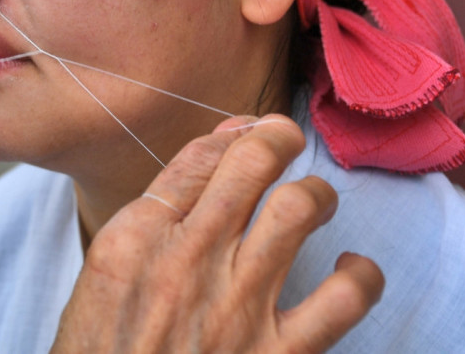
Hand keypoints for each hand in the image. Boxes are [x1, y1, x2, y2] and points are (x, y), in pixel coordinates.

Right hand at [53, 115, 384, 352]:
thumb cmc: (105, 353)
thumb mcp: (103, 276)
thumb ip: (150, 222)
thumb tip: (202, 168)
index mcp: (136, 237)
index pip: (199, 157)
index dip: (235, 133)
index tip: (249, 134)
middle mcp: (187, 260)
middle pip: (251, 162)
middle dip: (279, 137)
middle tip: (287, 142)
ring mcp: (235, 306)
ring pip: (298, 208)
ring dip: (316, 194)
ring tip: (315, 201)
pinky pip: (343, 299)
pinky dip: (360, 277)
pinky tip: (351, 271)